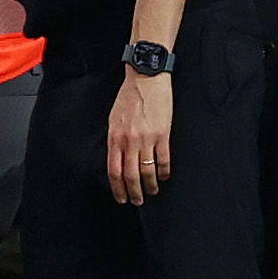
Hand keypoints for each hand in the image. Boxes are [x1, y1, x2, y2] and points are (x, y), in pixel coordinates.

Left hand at [106, 72, 172, 204]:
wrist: (146, 77)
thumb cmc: (129, 96)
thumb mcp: (114, 118)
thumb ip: (115, 140)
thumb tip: (117, 159)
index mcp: (115, 137)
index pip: (114, 171)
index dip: (117, 188)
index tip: (121, 197)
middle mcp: (129, 140)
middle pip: (130, 176)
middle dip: (133, 193)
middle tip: (137, 201)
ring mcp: (147, 138)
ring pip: (147, 171)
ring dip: (150, 186)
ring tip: (152, 191)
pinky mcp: (163, 134)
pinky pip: (163, 160)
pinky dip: (164, 172)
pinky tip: (164, 176)